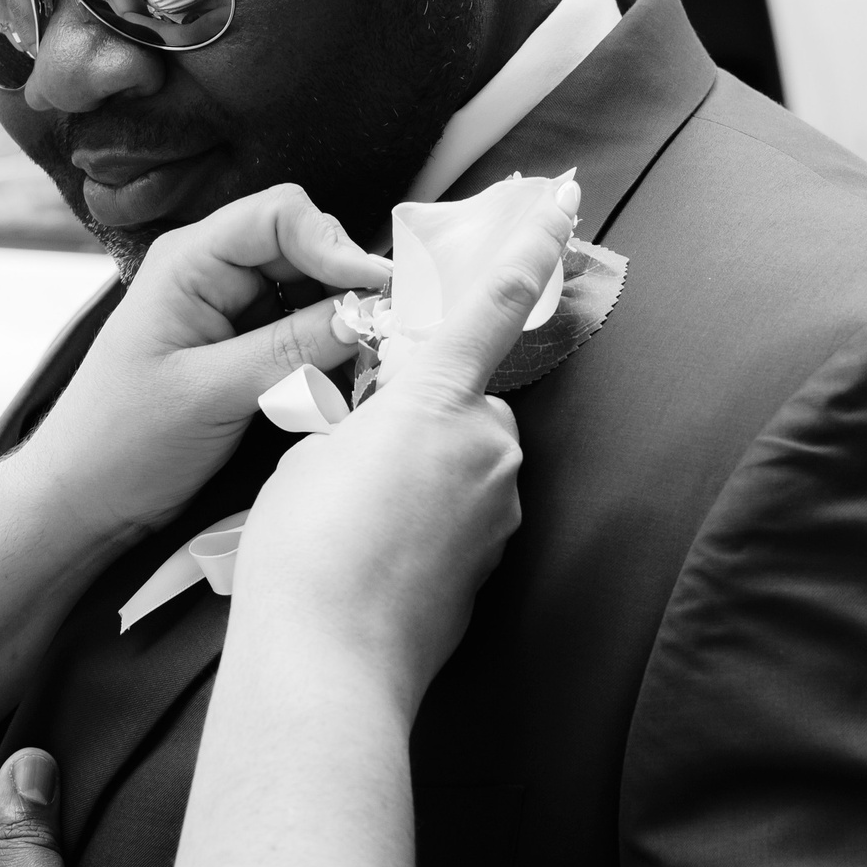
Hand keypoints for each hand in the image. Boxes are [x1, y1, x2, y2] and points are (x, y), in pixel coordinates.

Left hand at [21, 185, 391, 539]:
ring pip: (311, 289)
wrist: (84, 499)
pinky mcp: (243, 346)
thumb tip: (367, 311)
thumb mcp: (211, 394)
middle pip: (305, 246)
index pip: (280, 215)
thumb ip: (291, 349)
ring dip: (342, 319)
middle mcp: (212, 271)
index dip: (335, 244)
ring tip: (370, 357)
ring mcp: (229, 308)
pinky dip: (328, 348)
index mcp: (189, 260)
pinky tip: (343, 377)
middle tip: (386, 329)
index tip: (378, 289)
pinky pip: (303, 328)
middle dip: (346, 283)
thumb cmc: (122, 442)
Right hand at [233, 182, 576, 720]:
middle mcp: (488, 449)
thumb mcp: (313, 449)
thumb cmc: (305, 549)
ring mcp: (498, 511)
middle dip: (423, 411)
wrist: (328, 666)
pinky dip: (426, 521)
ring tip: (354, 516)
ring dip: (422, 470)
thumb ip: (360, 414)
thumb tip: (384, 422)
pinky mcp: (493, 563)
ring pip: (466, 460)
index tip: (562, 201)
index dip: (528, 249)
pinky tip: (375, 554)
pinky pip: (463, 514)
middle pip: (467, 401)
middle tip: (355, 448)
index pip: (491, 306)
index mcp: (439, 401)